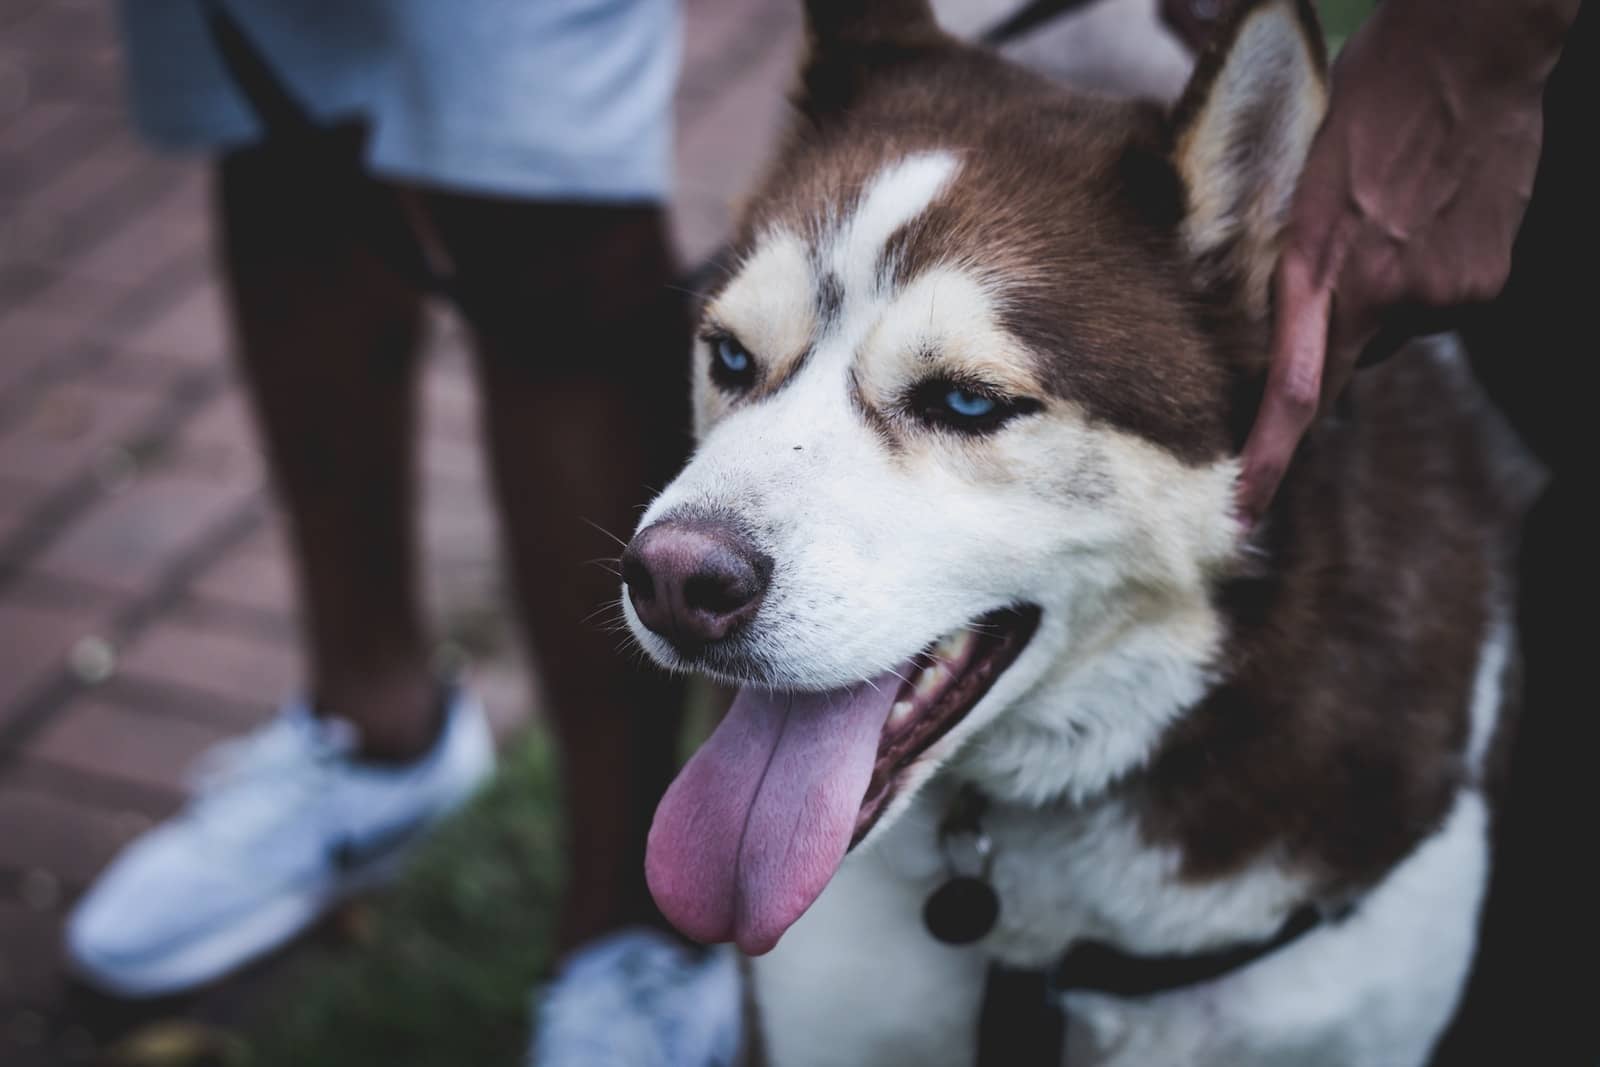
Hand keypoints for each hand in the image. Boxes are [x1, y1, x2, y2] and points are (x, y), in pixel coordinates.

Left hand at [1235, 0, 1571, 525]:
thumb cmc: (1370, 99)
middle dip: (1331, 329)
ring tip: (1387, 213)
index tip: (1245, 512)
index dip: (1269, 460)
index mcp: (1333, 274)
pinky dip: (1423, 274)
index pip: (1296, 394)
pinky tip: (1425, 215)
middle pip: (1345, 358)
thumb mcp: (1304, 185)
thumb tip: (1290, 330)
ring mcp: (1450, 293)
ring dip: (1381, 291)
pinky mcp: (1489, 280)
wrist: (1472, 50)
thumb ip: (1297, 268)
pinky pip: (1436, 304)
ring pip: (1392, 325)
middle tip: (1339, 255)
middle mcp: (1396, 299)